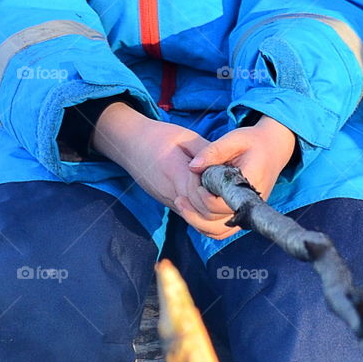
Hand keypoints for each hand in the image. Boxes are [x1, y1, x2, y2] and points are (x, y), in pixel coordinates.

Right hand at [91, 103, 242, 235]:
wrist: (129, 144)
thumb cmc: (157, 136)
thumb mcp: (184, 136)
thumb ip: (206, 152)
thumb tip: (226, 165)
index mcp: (177, 175)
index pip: (204, 196)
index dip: (220, 192)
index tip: (229, 179)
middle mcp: (174, 195)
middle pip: (205, 216)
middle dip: (224, 207)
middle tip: (233, 189)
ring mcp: (172, 203)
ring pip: (201, 225)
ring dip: (219, 217)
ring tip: (228, 198)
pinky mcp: (172, 206)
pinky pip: (195, 221)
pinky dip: (210, 219)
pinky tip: (219, 204)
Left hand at [182, 115, 298, 238]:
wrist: (273, 149)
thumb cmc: (252, 142)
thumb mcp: (234, 139)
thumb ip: (212, 152)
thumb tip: (192, 167)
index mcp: (251, 184)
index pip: (222, 203)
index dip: (202, 195)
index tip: (193, 179)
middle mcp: (251, 204)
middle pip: (217, 222)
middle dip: (195, 209)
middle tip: (181, 195)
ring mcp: (248, 212)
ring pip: (218, 231)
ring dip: (196, 221)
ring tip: (181, 203)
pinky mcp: (243, 215)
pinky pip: (222, 230)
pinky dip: (205, 226)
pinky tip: (192, 211)